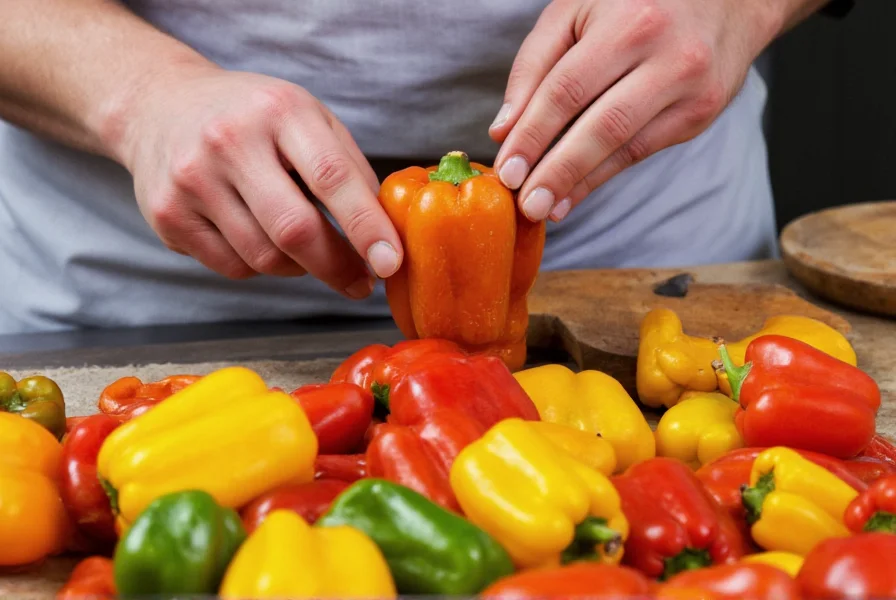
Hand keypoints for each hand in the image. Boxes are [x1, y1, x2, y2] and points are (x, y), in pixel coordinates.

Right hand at [114, 64, 401, 298]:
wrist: (158, 106)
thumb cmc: (252, 117)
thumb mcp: (306, 117)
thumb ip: (348, 169)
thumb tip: (385, 234)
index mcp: (279, 110)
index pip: (331, 177)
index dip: (366, 226)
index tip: (391, 262)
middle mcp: (229, 141)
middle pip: (294, 230)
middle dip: (337, 266)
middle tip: (361, 283)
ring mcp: (192, 181)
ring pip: (264, 258)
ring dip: (298, 266)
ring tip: (305, 246)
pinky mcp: (168, 216)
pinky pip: (233, 267)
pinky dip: (259, 266)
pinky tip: (261, 239)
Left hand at [489, 0, 785, 221]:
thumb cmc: (633, 2)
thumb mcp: (575, 11)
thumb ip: (534, 65)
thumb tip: (505, 129)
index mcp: (629, 23)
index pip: (567, 90)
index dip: (533, 135)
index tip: (507, 171)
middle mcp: (667, 56)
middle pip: (601, 126)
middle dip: (558, 170)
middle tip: (526, 205)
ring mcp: (690, 89)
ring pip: (625, 146)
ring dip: (578, 183)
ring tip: (545, 208)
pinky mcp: (700, 113)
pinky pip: (642, 152)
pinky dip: (602, 177)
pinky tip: (572, 195)